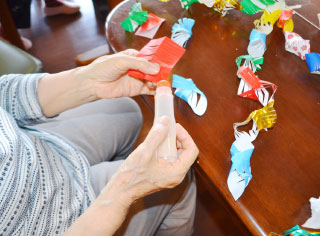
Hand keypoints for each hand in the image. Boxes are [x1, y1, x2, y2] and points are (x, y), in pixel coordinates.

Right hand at [64, 117, 197, 235]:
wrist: (120, 191)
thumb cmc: (132, 176)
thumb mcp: (145, 152)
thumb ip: (156, 135)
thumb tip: (165, 121)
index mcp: (177, 172)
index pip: (192, 150)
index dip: (185, 136)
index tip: (174, 127)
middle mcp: (176, 175)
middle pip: (185, 151)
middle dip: (177, 137)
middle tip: (167, 127)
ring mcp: (169, 176)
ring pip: (176, 154)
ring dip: (169, 142)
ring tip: (160, 133)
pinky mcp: (162, 174)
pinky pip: (168, 158)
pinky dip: (164, 148)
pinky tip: (154, 143)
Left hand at [78, 49, 159, 98]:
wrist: (92, 83)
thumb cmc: (103, 68)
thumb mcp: (122, 61)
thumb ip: (139, 64)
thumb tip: (155, 69)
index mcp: (134, 56)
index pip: (150, 57)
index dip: (158, 61)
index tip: (166, 64)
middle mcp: (138, 67)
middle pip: (153, 70)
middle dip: (160, 73)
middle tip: (165, 76)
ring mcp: (137, 79)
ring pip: (153, 80)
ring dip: (159, 82)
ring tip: (163, 84)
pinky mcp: (136, 90)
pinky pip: (149, 90)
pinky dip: (155, 91)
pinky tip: (160, 91)